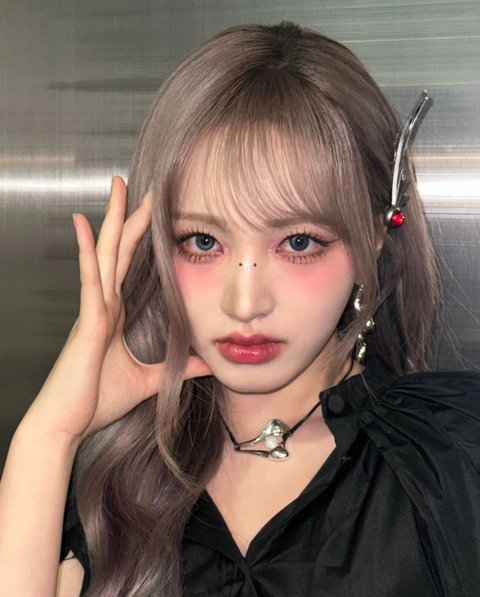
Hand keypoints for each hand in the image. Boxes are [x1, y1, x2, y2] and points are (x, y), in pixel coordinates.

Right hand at [22, 176, 210, 443]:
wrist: (66, 425)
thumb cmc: (96, 401)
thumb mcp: (148, 380)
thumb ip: (178, 368)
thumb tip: (208, 364)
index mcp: (113, 313)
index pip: (128, 264)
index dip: (139, 236)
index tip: (152, 211)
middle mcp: (102, 304)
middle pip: (116, 250)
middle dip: (128, 216)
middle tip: (137, 184)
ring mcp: (93, 310)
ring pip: (104, 254)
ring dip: (111, 219)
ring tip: (117, 187)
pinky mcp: (88, 323)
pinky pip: (89, 280)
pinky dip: (86, 251)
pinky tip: (81, 223)